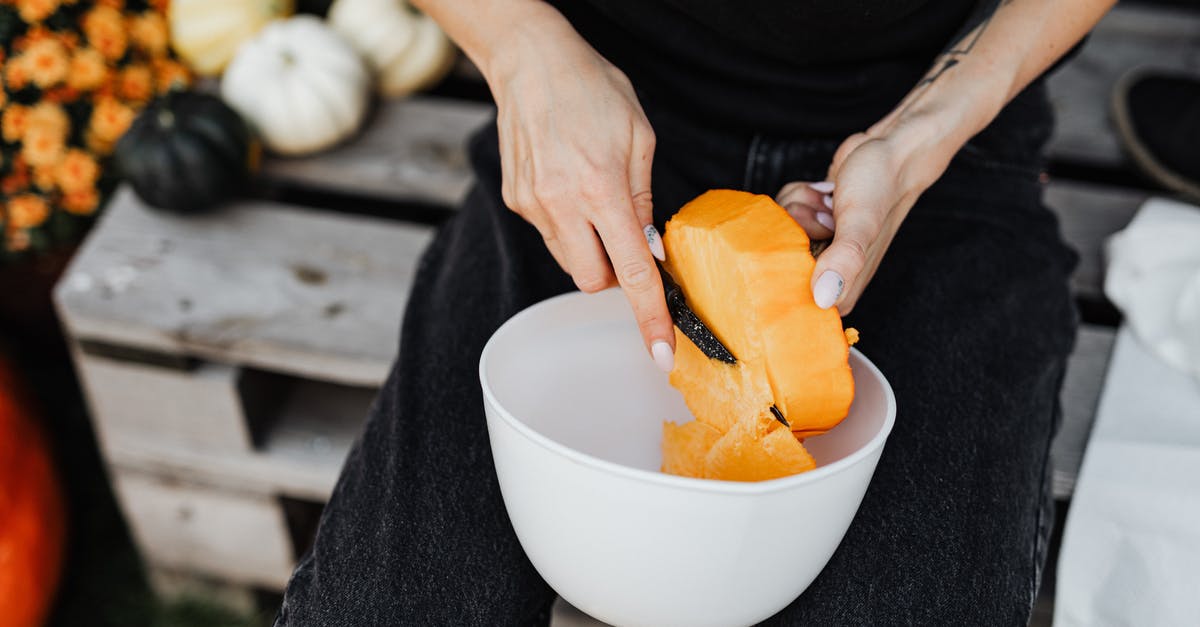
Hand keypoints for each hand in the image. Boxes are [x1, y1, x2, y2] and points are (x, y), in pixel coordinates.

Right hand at [484, 4, 673, 369]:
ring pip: (568, 260)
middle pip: (591, 280)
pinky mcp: (515, 200)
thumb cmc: (592, 89)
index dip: (648, 317)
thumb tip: (649, 247)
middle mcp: (562, 204)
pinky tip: (568, 184)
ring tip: (593, 200)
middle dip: (613, 276)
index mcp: (602, 189)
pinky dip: (567, 225)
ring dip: (589, 249)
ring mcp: (533, 205)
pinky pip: (549, 234)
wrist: (529, 61)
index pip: (631, 272)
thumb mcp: (638, 137)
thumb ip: (644, 198)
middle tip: (626, 245)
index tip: (659, 353)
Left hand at [776, 118, 951, 314]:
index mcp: (842, 290)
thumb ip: (844, 260)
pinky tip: (823, 192)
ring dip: (800, 206)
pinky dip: (799, 196)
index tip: (812, 241)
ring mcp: (818, 248)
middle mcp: (828, 274)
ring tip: (829, 200)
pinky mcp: (811, 223)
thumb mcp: (861, 224)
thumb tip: (823, 299)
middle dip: (796, 228)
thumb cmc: (881, 187)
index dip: (792, 266)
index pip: (792, 298)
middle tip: (826, 214)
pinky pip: (783, 213)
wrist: (889, 151)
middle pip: (778, 263)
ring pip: (779, 233)